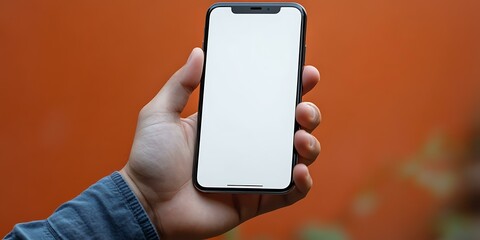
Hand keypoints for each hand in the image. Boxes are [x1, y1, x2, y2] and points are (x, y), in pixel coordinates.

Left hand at [120, 48, 320, 238]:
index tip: (304, 73)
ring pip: (296, 157)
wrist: (146, 205)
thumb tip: (198, 53)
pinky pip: (289, 193)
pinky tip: (299, 170)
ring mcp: (255, 173)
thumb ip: (179, 85)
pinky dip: (303, 183)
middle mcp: (247, 146)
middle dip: (307, 114)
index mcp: (230, 124)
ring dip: (309, 144)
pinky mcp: (256, 200)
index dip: (290, 87)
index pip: (267, 102)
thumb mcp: (160, 114)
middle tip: (302, 108)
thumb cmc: (150, 161)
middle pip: (290, 127)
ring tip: (300, 138)